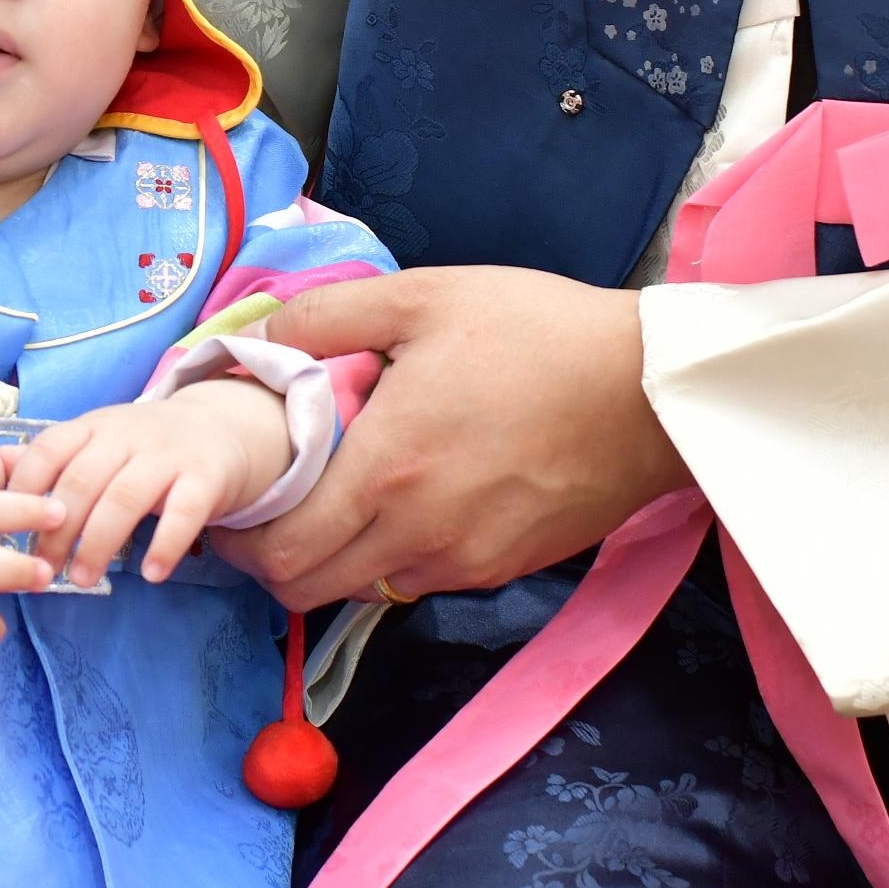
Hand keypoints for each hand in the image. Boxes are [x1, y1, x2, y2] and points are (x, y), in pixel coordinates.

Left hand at [0, 378, 292, 585]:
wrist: (223, 428)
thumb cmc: (146, 447)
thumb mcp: (98, 442)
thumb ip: (53, 459)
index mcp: (93, 426)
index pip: (49, 450)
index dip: (24, 491)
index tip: (8, 534)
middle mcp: (127, 434)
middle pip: (83, 480)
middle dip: (56, 529)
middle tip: (41, 571)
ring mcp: (168, 454)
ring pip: (125, 497)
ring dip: (99, 543)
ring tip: (84, 581)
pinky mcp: (206, 477)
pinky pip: (184, 512)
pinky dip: (166, 544)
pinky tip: (151, 574)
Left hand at [219, 267, 682, 612]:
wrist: (653, 390)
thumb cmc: (539, 334)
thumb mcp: (424, 297)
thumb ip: (327, 317)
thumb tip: (263, 340)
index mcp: (387, 470)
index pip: (281, 555)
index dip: (240, 542)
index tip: (235, 507)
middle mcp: (419, 532)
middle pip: (311, 589)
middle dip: (276, 560)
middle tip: (274, 510)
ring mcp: (466, 560)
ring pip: (368, 586)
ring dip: (340, 556)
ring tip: (345, 496)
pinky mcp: (506, 567)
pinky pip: (426, 577)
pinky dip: (399, 551)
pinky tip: (413, 497)